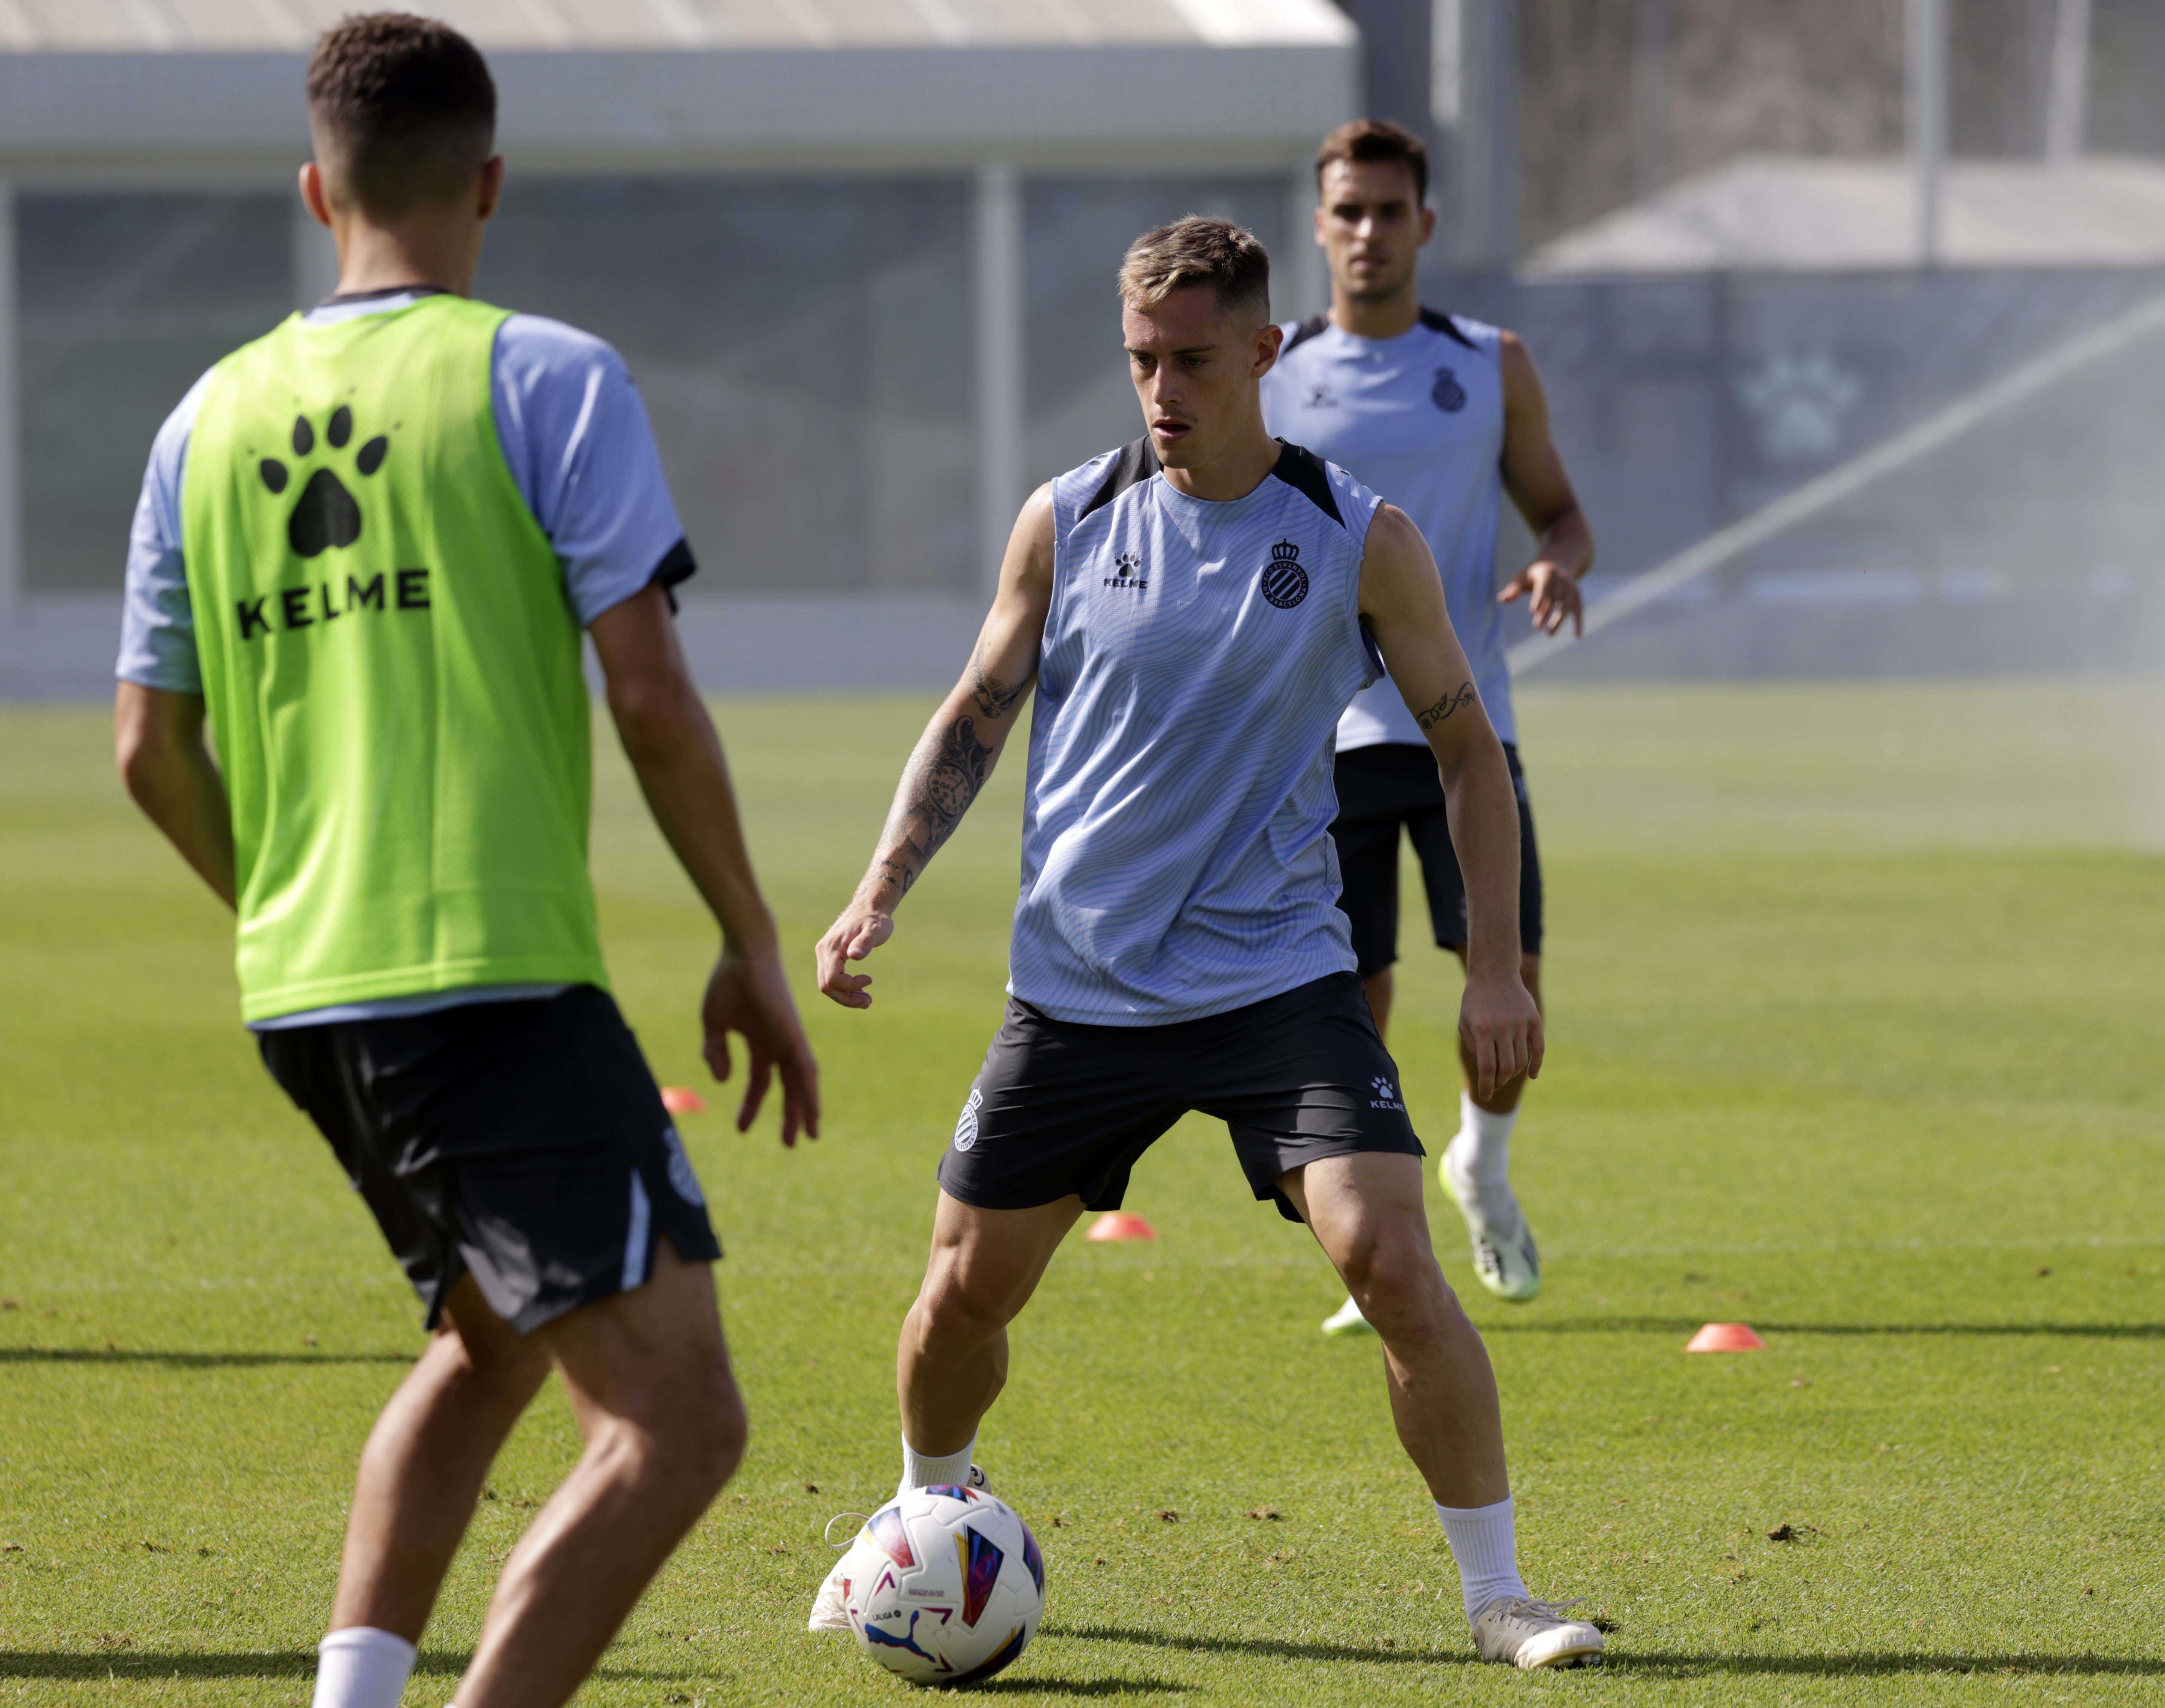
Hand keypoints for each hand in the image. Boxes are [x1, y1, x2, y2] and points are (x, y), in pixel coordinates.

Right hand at [700, 948, 820, 1144]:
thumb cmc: (728, 981)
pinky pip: (806, 1067)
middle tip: (790, 1144)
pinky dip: (810, 1089)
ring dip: (805, 1109)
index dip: (752, 1105)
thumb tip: (722, 1082)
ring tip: (808, 1136)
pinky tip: (812, 1109)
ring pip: (801, 1081)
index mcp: (760, 1039)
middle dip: (789, 1114)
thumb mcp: (713, 1023)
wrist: (744, 953)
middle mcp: (779, 1042)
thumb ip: (715, 1052)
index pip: (760, 1081)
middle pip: (788, 1086)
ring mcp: (788, 1038)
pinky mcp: (793, 1033)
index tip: (742, 1130)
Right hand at [816, 897, 895, 1008]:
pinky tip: (860, 991)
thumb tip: (854, 955)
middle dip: (846, 998)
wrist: (869, 906)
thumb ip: (865, 941)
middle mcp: (823, 951)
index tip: (870, 980)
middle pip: (826, 986)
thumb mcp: (875, 929)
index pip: (832, 978)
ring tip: (867, 1000)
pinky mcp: (829, 956)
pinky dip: (844, 988)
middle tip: (868, 1002)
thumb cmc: (874, 918)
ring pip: (827, 985)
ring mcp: (824, 954)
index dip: (850, 986)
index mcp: (832, 947)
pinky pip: (831, 978)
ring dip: (845, 996)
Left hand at [1458, 969, 1543, 1101]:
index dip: (1486, 1086)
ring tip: (1505, 1074)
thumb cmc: (1475, 1003)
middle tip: (1494, 1084)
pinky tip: (1532, 1075)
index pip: (1487, 1067)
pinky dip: (1537, 1064)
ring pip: (1522, 1060)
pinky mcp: (1534, 1019)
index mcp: (1482, 1030)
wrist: (1494, 974)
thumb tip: (1488, 1074)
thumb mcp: (1465, 1024)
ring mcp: (1520, 1023)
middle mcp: (1502, 1027)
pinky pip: (1539, 1048)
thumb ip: (1475, 1049)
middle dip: (1499, 1081)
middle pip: (1506, 1067)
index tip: (1485, 1096)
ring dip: (1514, 1073)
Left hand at [1499, 559, 1582, 637]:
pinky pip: (1579, 609)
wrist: (1557, 563)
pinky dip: (1579, 621)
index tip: (1533, 612)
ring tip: (1550, 635)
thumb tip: (1502, 599)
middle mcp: (1562, 579)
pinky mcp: (1577, 595)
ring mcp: (1571, 588)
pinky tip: (1577, 635)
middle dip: (1546, 612)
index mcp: (1547, 573)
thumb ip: (1513, 589)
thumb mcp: (1522, 577)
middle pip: (1555, 598)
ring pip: (1567, 605)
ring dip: (1559, 620)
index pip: (1544, 588)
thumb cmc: (1534, 574)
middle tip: (1536, 627)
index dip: (1539, 599)